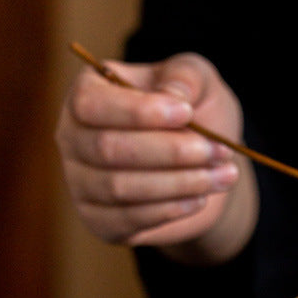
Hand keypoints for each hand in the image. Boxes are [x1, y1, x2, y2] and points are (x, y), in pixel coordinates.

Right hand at [55, 52, 257, 261]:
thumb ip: (186, 76)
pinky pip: (127, 219)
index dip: (138, 111)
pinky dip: (169, 210)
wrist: (200, 164)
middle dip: (170, 152)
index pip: (92, 104)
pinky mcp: (98, 221)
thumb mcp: (197, 80)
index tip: (187, 113)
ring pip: (119, 188)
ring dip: (178, 183)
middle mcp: (73, 138)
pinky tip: (200, 198)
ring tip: (224, 175)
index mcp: (87, 93)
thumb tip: (172, 96)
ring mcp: (80, 183)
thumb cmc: (191, 112)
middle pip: (108, 149)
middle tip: (218, 151)